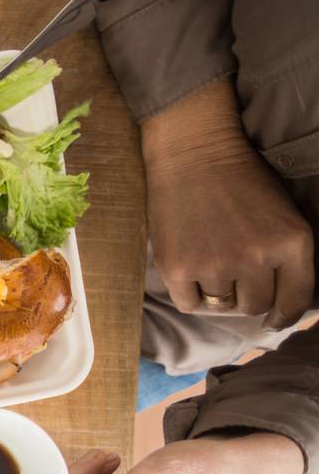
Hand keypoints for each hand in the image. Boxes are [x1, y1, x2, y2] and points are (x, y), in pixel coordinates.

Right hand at [140, 77, 313, 328]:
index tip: (274, 319)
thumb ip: (289, 256)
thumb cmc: (242, 181)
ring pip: (221, 306)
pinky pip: (189, 305)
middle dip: (247, 296)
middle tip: (235, 277)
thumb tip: (282, 305)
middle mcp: (256, 258)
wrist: (193, 154)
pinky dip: (191, 295)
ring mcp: (215, 265)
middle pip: (255, 305)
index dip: (285, 315)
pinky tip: (190, 273)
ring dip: (217, 292)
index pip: (295, 301)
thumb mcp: (285, 214)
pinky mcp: (178, 269)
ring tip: (210, 265)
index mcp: (293, 243)